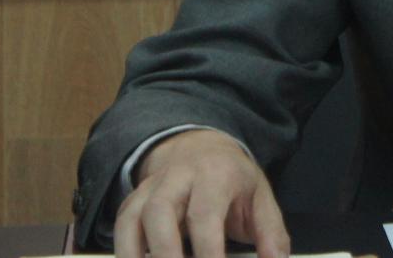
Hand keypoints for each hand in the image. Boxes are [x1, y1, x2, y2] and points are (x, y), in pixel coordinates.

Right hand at [114, 129, 287, 257]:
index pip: (205, 215)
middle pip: (159, 212)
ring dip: (135, 255)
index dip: (208, 253)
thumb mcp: (260, 198)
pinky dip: (125, 252)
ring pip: (132, 218)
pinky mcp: (134, 200)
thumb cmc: (233, 179)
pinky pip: (121, 225)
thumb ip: (270, 234)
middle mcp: (178, 178)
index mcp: (215, 175)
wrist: (201, 146)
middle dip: (165, 254)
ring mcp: (151, 188)